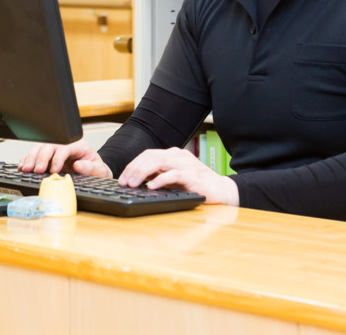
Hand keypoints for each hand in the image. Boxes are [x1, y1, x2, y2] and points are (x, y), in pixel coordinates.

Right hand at [18, 138, 112, 178]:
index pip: (64, 147)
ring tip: (25, 168)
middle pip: (49, 145)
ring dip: (31, 157)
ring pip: (39, 147)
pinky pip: (34, 153)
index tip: (54, 170)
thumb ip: (90, 168)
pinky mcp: (47, 154)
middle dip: (40, 158)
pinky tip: (22, 165)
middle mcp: (64, 143)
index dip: (58, 158)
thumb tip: (78, 166)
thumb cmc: (95, 168)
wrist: (93, 168)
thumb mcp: (99, 169)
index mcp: (77, 144)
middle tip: (35, 170)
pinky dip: (27, 159)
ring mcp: (54, 148)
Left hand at [118, 147, 238, 205]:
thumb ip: (159, 176)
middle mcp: (179, 156)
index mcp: (173, 155)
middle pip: (150, 156)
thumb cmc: (197, 185)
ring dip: (142, 173)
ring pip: (159, 162)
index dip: (133, 165)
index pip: (148, 154)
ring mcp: (186, 164)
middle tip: (123, 182)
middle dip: (134, 169)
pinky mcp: (193, 176)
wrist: (222, 190)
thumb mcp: (174, 179)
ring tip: (132, 184)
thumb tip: (138, 181)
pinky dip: (160, 180)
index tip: (122, 177)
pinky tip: (151, 186)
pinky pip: (174, 174)